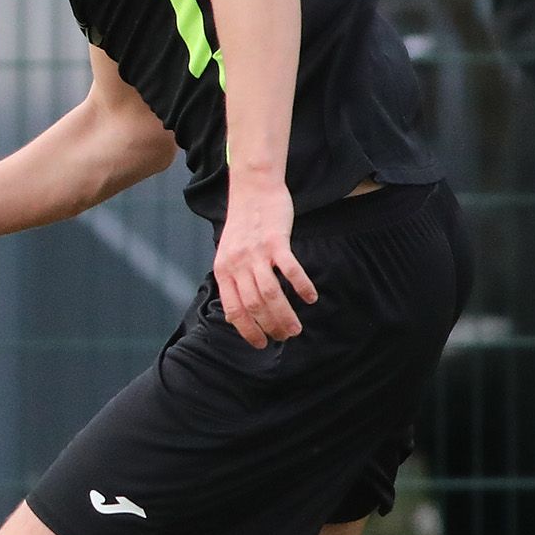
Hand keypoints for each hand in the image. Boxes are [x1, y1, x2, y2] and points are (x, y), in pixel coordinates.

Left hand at [213, 179, 314, 347]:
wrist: (253, 191)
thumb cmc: (244, 225)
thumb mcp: (228, 254)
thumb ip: (233, 278)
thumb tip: (239, 310)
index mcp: (223, 271)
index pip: (233, 310)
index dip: (247, 330)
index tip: (260, 344)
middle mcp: (237, 265)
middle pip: (254, 306)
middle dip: (269, 327)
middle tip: (285, 337)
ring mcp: (256, 253)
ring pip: (270, 294)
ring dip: (284, 315)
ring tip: (296, 329)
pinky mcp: (276, 242)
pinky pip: (289, 270)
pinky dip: (301, 286)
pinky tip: (310, 298)